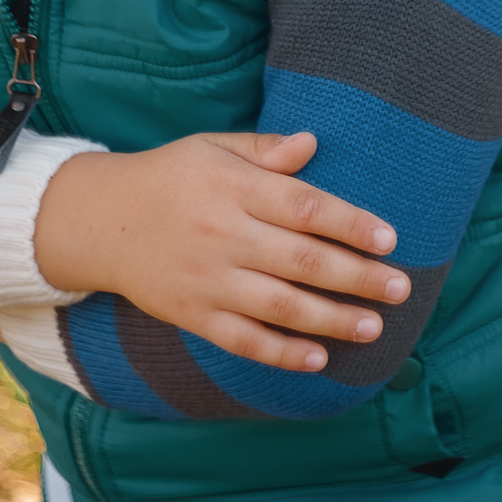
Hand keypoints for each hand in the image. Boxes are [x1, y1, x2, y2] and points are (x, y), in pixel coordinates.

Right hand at [31, 131, 410, 371]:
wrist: (100, 220)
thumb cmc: (170, 177)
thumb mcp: (212, 148)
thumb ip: (265, 150)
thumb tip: (314, 143)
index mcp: (233, 187)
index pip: (304, 207)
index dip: (350, 224)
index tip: (389, 239)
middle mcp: (223, 234)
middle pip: (301, 260)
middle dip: (357, 277)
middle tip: (401, 287)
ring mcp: (207, 279)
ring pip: (279, 305)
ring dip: (331, 319)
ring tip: (373, 326)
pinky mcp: (192, 314)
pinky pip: (242, 339)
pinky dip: (280, 352)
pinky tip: (317, 358)